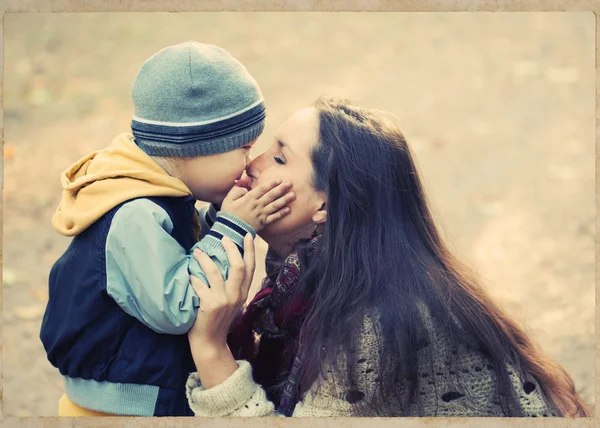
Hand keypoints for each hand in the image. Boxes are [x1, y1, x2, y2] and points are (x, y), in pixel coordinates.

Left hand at [188, 234, 255, 350]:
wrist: (210, 343)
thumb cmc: (217, 320)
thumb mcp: (231, 302)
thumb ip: (231, 286)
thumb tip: (223, 263)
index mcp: (243, 293)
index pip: (250, 268)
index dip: (250, 250)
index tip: (246, 236)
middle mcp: (236, 296)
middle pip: (238, 266)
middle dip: (230, 248)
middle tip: (222, 238)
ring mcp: (223, 301)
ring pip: (215, 272)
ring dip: (204, 259)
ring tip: (197, 251)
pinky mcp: (209, 306)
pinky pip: (199, 284)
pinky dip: (192, 278)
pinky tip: (188, 275)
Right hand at [221, 178, 294, 231]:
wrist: (230, 230)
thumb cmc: (229, 214)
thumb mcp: (228, 199)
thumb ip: (237, 190)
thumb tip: (246, 186)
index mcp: (249, 198)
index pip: (262, 189)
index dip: (271, 183)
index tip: (279, 179)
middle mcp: (257, 205)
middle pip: (271, 195)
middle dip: (281, 189)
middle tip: (290, 183)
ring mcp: (261, 214)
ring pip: (275, 206)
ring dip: (284, 200)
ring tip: (293, 195)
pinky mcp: (263, 223)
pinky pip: (274, 218)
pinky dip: (281, 214)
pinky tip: (288, 209)